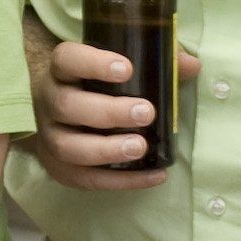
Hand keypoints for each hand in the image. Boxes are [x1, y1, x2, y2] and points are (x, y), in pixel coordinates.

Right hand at [20, 37, 199, 190]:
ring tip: (140, 147)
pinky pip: (86, 179)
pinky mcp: (59, 168)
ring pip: (68, 146)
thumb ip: (154, 62)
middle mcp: (48, 102)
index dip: (93, 63)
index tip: (127, 68)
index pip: (67, 60)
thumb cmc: (94, 85)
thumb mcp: (114, 67)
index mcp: (61, 71)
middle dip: (108, 112)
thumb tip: (191, 65)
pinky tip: (154, 175)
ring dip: (106, 149)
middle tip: (146, 112)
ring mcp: (49, 137)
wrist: (57, 116)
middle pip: (67, 106)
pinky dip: (121, 181)